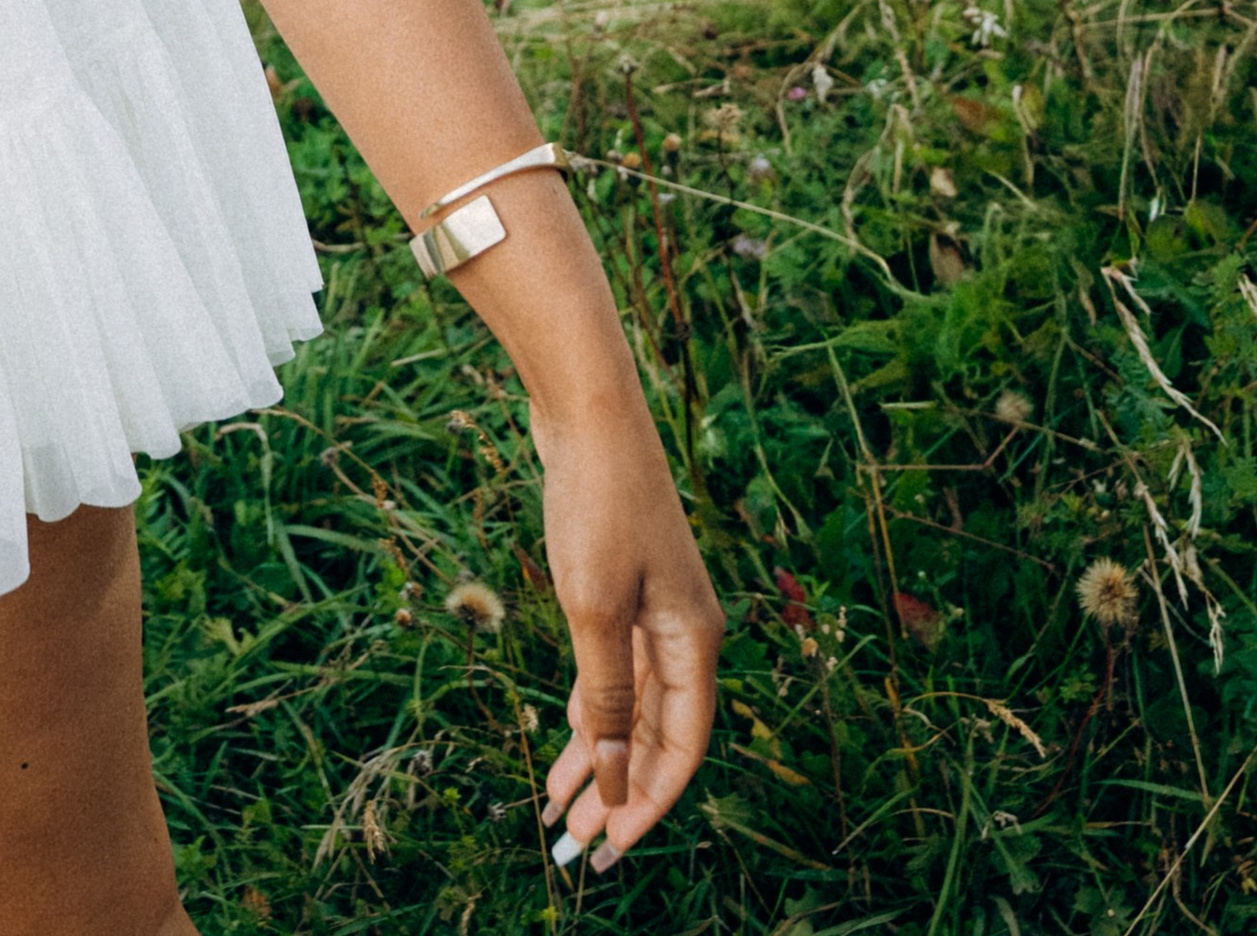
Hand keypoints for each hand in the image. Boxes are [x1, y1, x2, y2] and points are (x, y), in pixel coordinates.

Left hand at [534, 405, 721, 870]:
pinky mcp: (625, 588)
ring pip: (632, 706)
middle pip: (658, 734)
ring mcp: (657, 608)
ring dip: (600, 756)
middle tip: (576, 845)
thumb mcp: (595, 610)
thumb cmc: (597, 504)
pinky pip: (614, 671)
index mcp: (696, 640)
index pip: (682, 748)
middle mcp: (686, 630)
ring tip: (560, 808)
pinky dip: (591, 708)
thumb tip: (615, 779)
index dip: (648, 802)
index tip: (610, 847)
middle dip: (620, 791)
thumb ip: (608, 698)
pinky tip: (567, 740)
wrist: (587, 409)